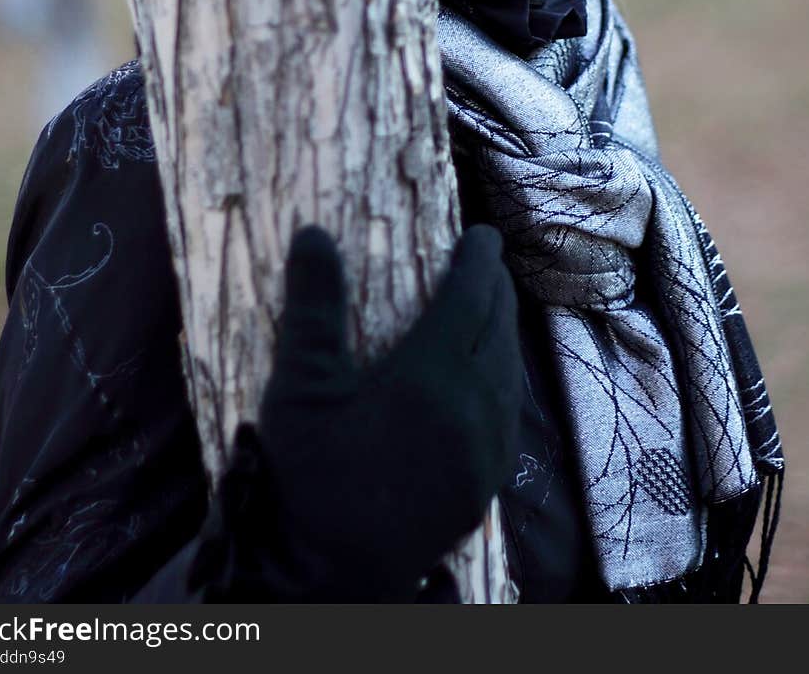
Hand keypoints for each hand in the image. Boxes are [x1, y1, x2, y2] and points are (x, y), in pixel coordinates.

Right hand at [256, 222, 521, 600]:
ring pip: (510, 372)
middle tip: (485, 261)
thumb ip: (313, 307)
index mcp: (431, 378)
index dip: (479, 259)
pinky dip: (503, 377)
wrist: (330, 574)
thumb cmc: (308, 476)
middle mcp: (473, 411)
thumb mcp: (298, 388)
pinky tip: (488, 375)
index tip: (482, 232)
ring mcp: (485, 453)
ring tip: (489, 307)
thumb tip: (314, 233)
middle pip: (499, 330)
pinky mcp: (484, 485)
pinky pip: (508, 414)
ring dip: (503, 331)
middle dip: (495, 289)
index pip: (471, 298)